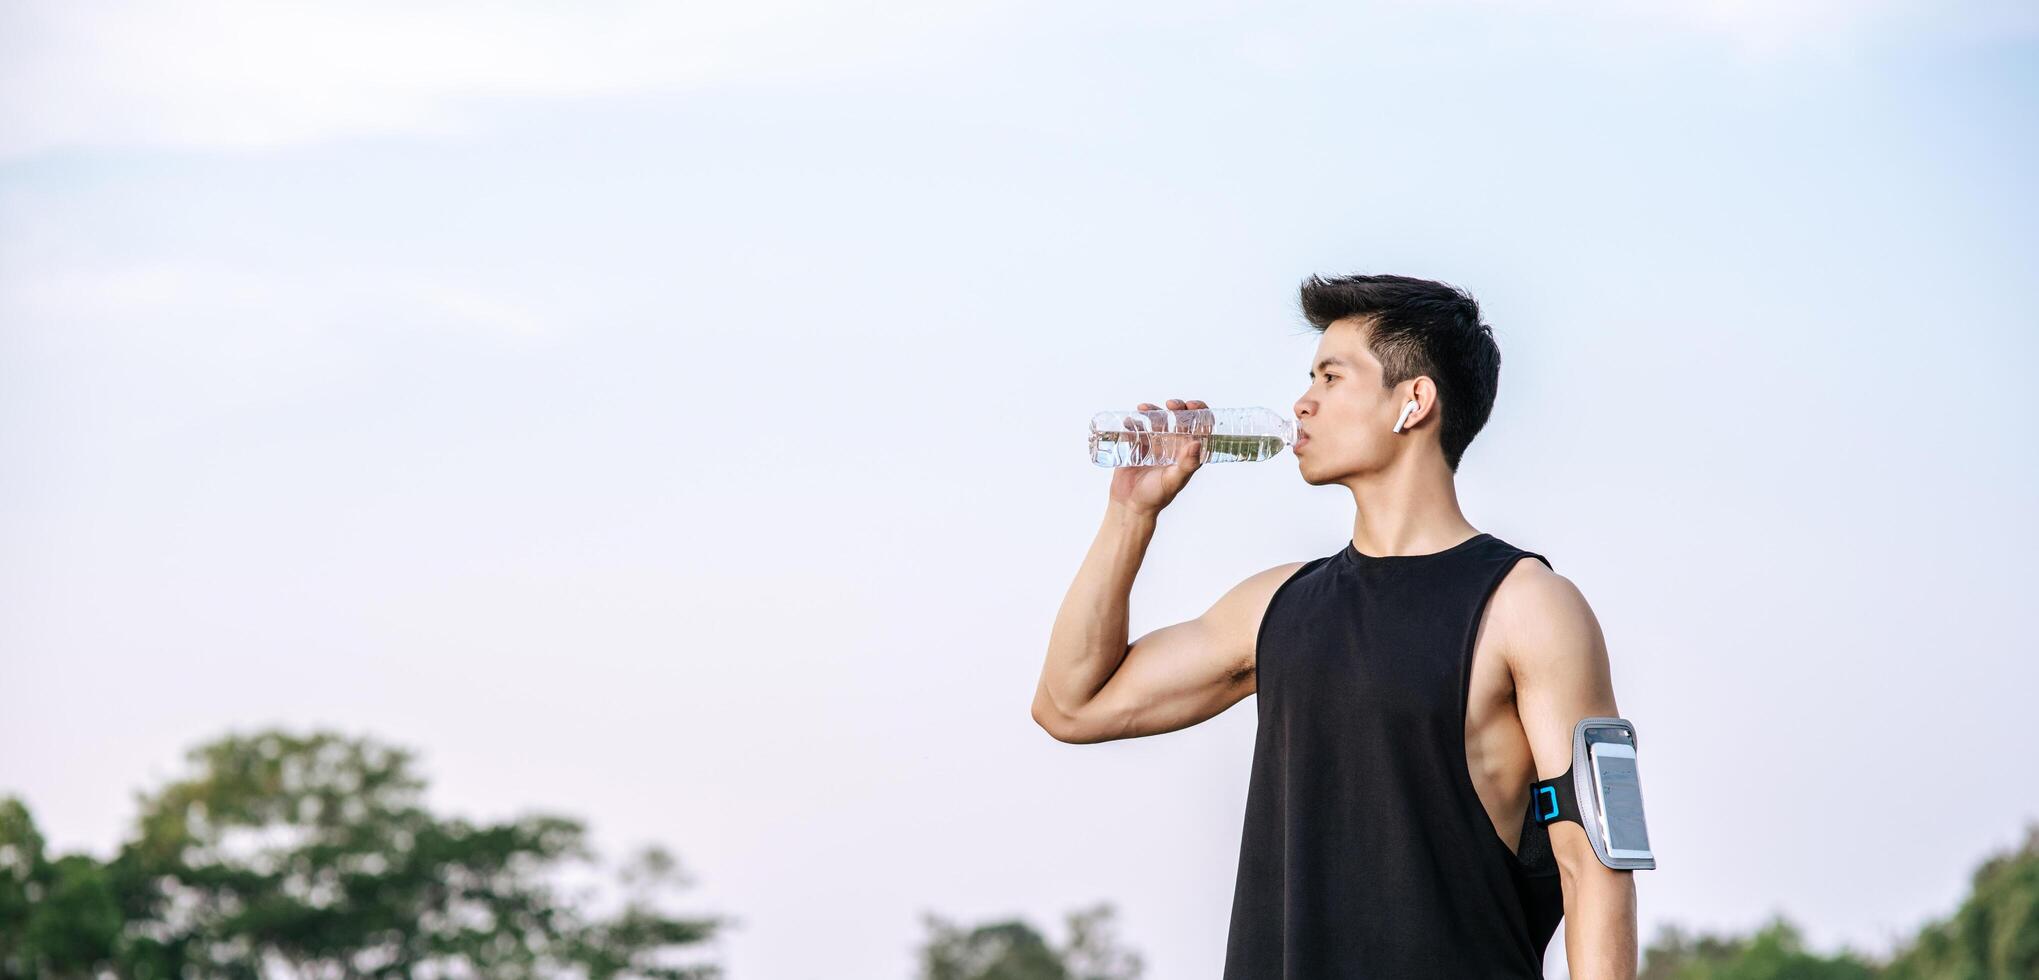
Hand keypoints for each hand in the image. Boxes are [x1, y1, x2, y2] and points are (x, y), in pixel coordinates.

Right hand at [1108, 398, 1210, 515]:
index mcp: (1186, 452)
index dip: (1200, 412)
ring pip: (1157, 420)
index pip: (1200, 427)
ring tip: (1144, 409)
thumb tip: (1197, 443)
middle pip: (1179, 419)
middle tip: (1170, 405)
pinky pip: (1136, 428)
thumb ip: (1187, 464)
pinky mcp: (1137, 446)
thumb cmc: (1155, 497)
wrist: (1130, 506)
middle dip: (1177, 407)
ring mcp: (1154, 444)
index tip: (1192, 405)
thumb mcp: (1174, 480)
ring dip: (1153, 410)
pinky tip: (1129, 421)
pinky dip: (1133, 421)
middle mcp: (1173, 445)